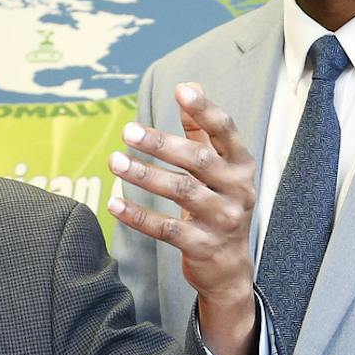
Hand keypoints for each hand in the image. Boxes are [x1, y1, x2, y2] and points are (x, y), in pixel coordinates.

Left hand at [108, 83, 259, 354]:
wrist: (229, 269)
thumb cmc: (219, 206)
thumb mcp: (219, 170)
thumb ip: (203, 131)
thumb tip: (191, 85)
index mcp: (241, 166)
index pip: (225, 131)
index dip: (204, 110)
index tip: (181, 90)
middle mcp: (238, 191)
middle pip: (198, 160)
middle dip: (161, 144)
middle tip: (128, 131)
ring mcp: (222, 220)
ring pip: (180, 191)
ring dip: (144, 175)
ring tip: (114, 161)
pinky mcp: (201, 246)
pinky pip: (165, 228)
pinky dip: (138, 216)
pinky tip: (114, 204)